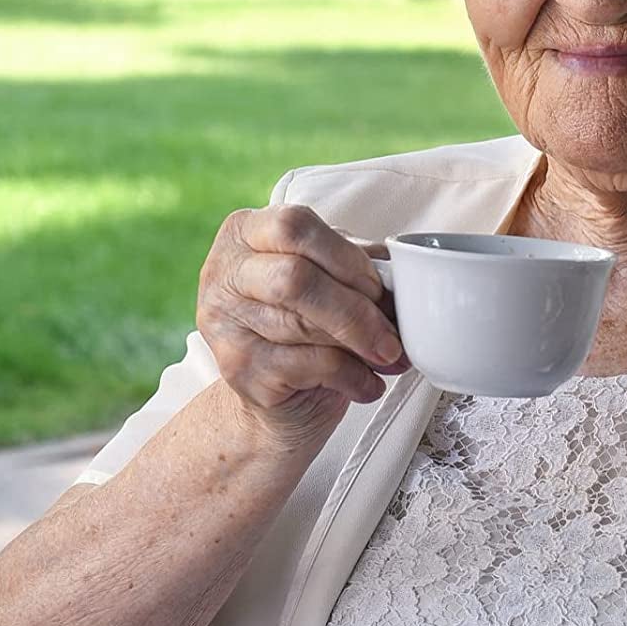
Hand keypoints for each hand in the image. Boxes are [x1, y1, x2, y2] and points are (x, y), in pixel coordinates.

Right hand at [197, 204, 406, 446]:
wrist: (275, 398)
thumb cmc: (305, 328)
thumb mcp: (329, 282)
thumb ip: (357, 266)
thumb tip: (402, 274)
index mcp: (246, 233)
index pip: (295, 227)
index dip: (347, 258)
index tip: (380, 288)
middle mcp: (224, 274)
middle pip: (295, 278)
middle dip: (355, 310)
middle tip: (392, 336)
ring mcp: (225, 323)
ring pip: (302, 326)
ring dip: (360, 346)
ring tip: (388, 358)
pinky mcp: (239, 370)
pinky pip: (308, 366)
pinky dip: (352, 376)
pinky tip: (367, 383)